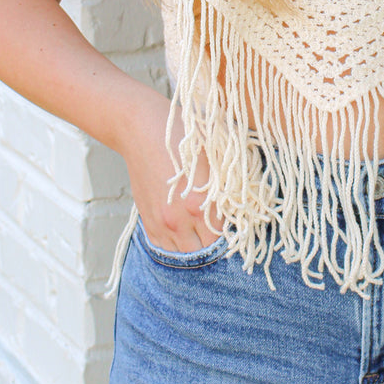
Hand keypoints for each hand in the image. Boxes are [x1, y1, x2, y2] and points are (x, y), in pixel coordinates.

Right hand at [119, 86, 223, 252]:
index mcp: (200, 204)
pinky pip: (162, 247)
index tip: (236, 229)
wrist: (141, 128)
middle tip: (219, 233)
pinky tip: (182, 234)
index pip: (223, 238)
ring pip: (182, 254)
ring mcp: (160, 222)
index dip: (231, 235)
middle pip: (204, 251)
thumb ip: (227, 186)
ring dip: (193, 247)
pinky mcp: (146, 219)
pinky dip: (174, 246)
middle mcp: (179, 219)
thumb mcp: (213, 158)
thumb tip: (242, 204)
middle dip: (213, 245)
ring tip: (200, 235)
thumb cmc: (182, 137)